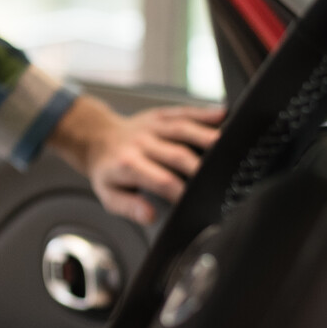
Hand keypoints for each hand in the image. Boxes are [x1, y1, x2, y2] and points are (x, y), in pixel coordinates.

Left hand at [50, 96, 223, 225]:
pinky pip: (184, 112)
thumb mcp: (109, 195)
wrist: (98, 137)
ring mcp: (152, 126)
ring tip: (229, 146)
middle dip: (200, 166)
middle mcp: (141, 142)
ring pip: (183, 129)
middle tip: (223, 178)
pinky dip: (204, 113)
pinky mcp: (161, 115)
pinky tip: (223, 114)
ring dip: (207, 136)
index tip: (199, 202)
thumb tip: (150, 215)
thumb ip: (129, 207)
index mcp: (128, 164)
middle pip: (177, 154)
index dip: (182, 191)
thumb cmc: (109, 171)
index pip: (161, 180)